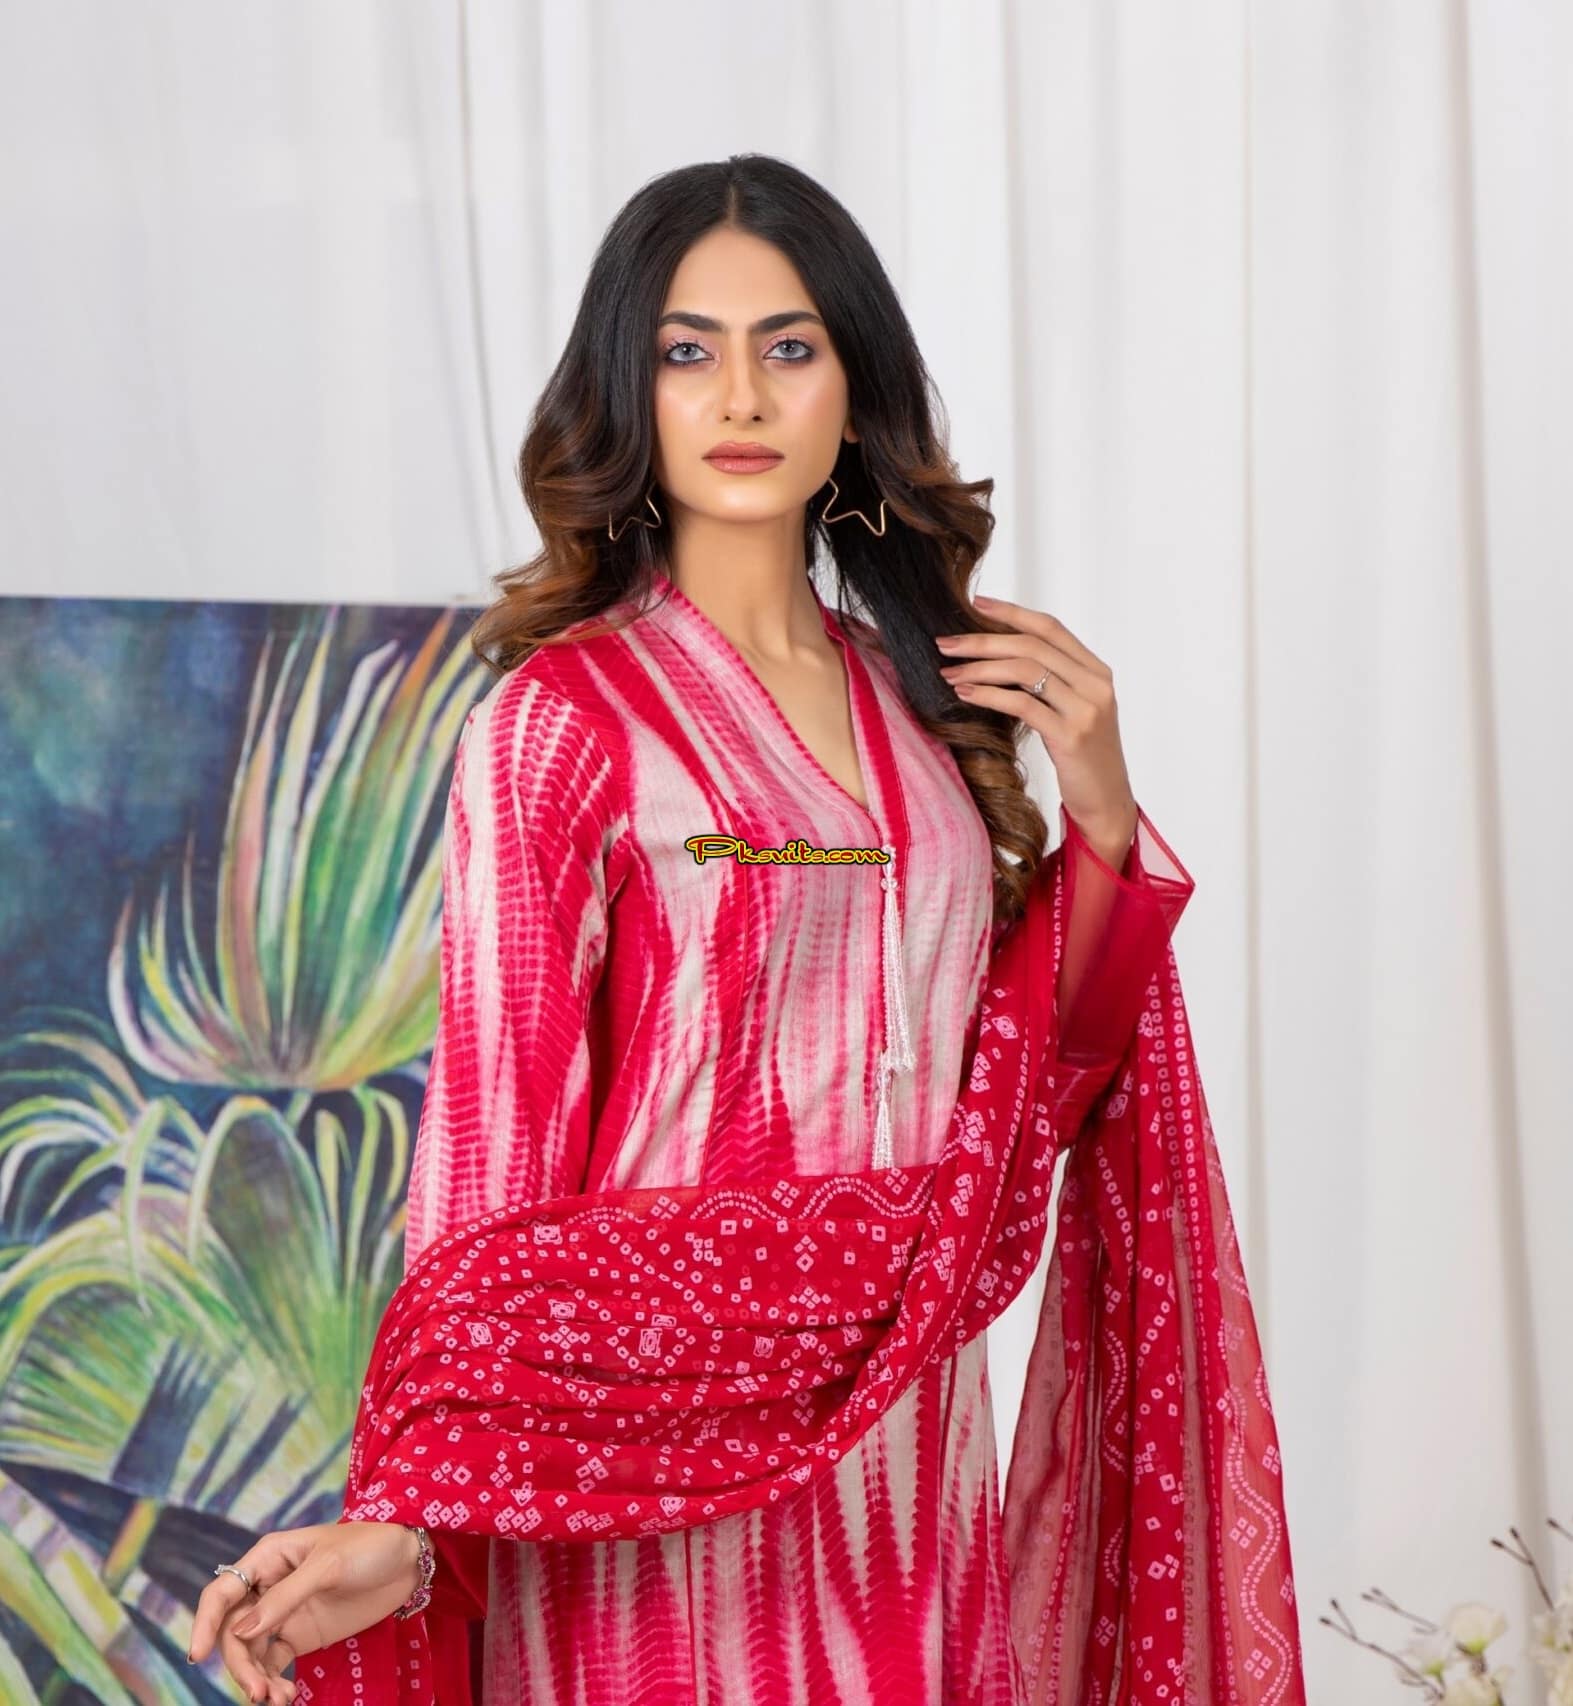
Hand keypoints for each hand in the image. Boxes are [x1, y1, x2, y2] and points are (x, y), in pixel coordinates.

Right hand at [189, 1520, 423, 1704]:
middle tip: (258, 1693)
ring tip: (276, 1700)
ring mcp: (283, 1613)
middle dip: (239, 1665)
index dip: (204, 1622)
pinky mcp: (301, 1634)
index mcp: (268, 1558)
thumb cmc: (370, 1545)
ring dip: (256, 1680)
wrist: (409, 1559)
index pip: (222, 1592)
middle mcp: (268, 1586)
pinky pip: (273, 1664)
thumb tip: (242, 1631)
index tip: (196, 1656)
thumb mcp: (329, 1565)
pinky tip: (287, 1698)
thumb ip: (287, 1596)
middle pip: (233, 1632)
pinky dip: (273, 1683)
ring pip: (250, 1654)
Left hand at [935, 592, 1137, 865]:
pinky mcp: (1071, 736)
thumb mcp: (1072, 711)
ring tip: (948, 673)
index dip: (1011, 612)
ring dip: (979, 668)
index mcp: (1097, 671)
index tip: (975, 603)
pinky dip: (988, 695)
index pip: (1050, 627)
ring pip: (1025, 670)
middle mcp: (1095, 684)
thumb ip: (1051, 682)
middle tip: (945, 643)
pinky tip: (965, 694)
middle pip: (1032, 645)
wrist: (1107, 802)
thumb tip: (999, 656)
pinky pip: (1022, 704)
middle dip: (983, 640)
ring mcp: (1086, 709)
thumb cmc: (1082, 758)